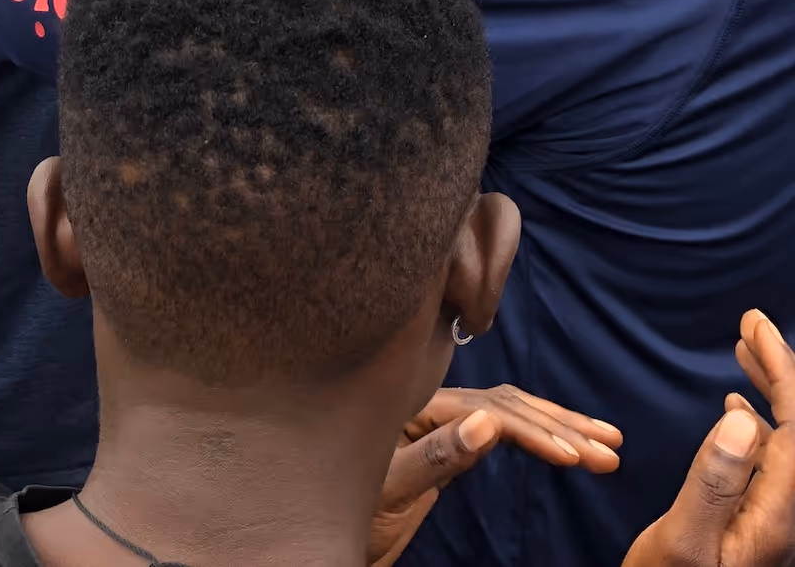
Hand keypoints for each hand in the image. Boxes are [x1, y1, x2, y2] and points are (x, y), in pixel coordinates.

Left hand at [369, 387, 622, 565]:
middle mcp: (432, 406)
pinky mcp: (447, 442)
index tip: (576, 458)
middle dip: (562, 426)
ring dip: (560, 426)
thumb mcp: (391, 489)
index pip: (492, 410)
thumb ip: (436, 455)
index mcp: (418, 408)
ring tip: (608, 445)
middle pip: (508, 404)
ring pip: (510, 412)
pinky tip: (564, 440)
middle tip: (612, 451)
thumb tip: (490, 422)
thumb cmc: (347, 509)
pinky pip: (500, 427)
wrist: (321, 527)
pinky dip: (536, 433)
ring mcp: (441, 422)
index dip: (537, 432)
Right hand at [621, 310, 794, 566]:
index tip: (754, 324)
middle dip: (782, 371)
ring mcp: (777, 521)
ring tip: (743, 351)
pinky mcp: (762, 525)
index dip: (783, 370)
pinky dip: (759, 422)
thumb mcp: (684, 542)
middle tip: (750, 324)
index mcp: (777, 514)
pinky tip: (737, 411)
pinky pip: (774, 459)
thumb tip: (745, 421)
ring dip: (772, 392)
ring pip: (788, 441)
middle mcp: (787, 515)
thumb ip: (715, 482)